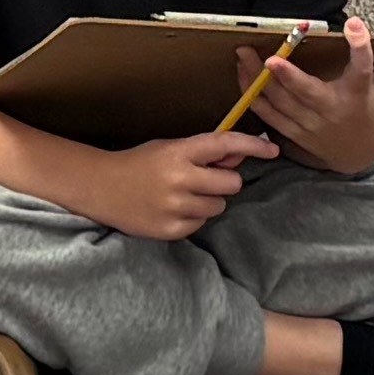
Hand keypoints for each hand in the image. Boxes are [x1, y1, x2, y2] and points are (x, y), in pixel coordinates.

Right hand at [63, 132, 264, 241]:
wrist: (100, 188)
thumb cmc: (139, 164)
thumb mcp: (169, 149)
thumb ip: (203, 154)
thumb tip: (239, 158)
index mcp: (179, 152)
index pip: (225, 144)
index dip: (252, 145)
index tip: (272, 149)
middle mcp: (179, 179)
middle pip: (231, 183)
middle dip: (223, 182)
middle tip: (204, 181)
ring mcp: (174, 207)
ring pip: (218, 207)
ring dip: (207, 202)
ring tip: (181, 197)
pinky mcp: (170, 229)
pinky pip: (201, 225)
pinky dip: (192, 218)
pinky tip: (171, 210)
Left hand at [243, 21, 373, 175]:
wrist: (360, 153)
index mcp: (359, 94)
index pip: (362, 69)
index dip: (360, 47)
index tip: (354, 24)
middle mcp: (333, 110)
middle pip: (306, 91)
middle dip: (285, 73)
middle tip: (267, 54)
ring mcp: (311, 124)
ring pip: (280, 102)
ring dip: (258, 79)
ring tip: (243, 54)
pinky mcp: (293, 132)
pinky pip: (268, 114)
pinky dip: (253, 95)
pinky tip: (242, 74)